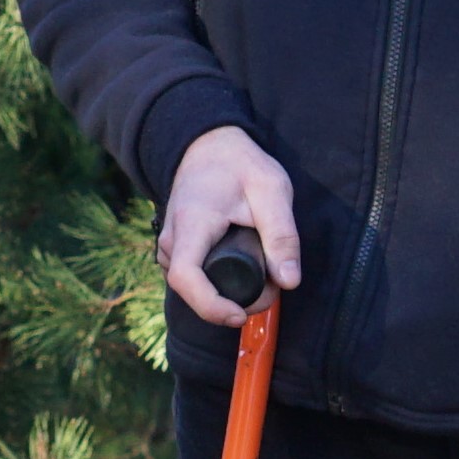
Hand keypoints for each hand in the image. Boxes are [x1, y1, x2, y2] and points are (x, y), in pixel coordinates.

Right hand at [165, 124, 301, 329]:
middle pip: (189, 289)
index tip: (240, 314)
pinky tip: (242, 269)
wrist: (208, 144)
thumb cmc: (239, 164)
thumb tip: (289, 281)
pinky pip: (190, 276)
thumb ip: (281, 235)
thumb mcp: (271, 190)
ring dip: (222, 293)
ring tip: (261, 277)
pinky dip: (215, 282)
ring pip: (189, 285)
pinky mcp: (175, 246)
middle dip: (228, 302)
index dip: (210, 306)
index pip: (185, 278)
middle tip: (270, 290)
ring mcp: (169, 242)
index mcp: (192, 223)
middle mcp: (172, 237)